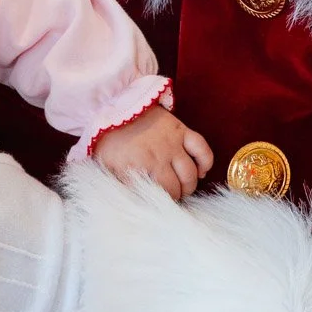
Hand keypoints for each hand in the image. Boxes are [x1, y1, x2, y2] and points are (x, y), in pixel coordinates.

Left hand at [93, 106, 212, 198]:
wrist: (114, 104)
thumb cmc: (108, 137)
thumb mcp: (105, 164)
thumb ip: (118, 183)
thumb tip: (128, 201)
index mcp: (138, 166)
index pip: (155, 195)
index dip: (158, 204)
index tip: (157, 206)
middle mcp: (158, 157)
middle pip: (175, 187)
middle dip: (175, 197)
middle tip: (172, 199)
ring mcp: (172, 143)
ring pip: (189, 173)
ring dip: (189, 185)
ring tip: (184, 189)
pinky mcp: (181, 130)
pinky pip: (201, 149)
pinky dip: (206, 162)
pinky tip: (201, 172)